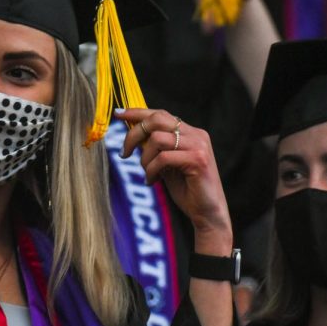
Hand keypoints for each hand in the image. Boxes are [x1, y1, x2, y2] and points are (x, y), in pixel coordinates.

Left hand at [117, 108, 231, 243]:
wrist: (208, 213)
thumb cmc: (187, 189)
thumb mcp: (167, 164)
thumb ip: (155, 148)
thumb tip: (132, 136)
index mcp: (190, 132)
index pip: (160, 114)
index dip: (137, 113)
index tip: (118, 114)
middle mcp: (196, 134)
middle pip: (157, 120)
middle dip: (134, 134)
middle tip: (124, 153)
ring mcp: (198, 146)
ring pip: (157, 139)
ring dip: (144, 158)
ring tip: (147, 173)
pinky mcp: (197, 160)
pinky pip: (163, 158)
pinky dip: (151, 170)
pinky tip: (152, 181)